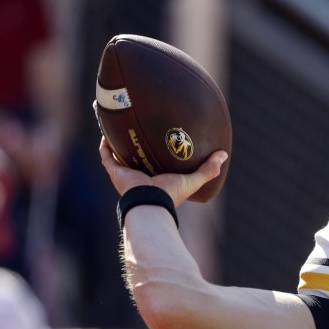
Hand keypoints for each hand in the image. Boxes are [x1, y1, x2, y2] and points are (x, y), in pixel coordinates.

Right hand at [99, 136, 226, 205]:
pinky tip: (106, 133)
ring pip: (119, 156)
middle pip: (136, 158)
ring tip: (117, 127)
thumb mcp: (193, 180)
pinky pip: (107, 157)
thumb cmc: (171, 194)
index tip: (160, 141)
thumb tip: (223, 154)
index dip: (157, 154)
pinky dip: (105, 146)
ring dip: (117, 143)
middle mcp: (140, 176)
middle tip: (137, 129)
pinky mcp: (116, 172)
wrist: (151, 202)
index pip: (156, 165)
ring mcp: (126, 175)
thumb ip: (208, 170)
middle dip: (135, 146)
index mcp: (157, 179)